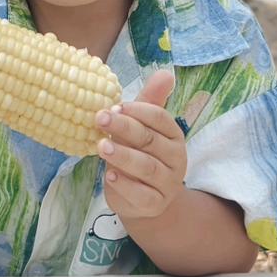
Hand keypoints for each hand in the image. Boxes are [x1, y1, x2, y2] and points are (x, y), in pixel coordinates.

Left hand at [97, 70, 187, 221]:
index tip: (114, 105)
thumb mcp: (143, 126)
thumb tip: (167, 72)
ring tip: (100, 146)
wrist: (143, 197)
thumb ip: (150, 101)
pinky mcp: (155, 204)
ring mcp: (167, 183)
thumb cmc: (140, 152)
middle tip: (99, 118)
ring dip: (122, 155)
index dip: (137, 110)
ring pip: (146, 167)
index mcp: (173, 135)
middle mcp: (176, 159)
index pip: (160, 118)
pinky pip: (141, 194)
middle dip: (124, 128)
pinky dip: (125, 185)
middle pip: (150, 140)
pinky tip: (109, 175)